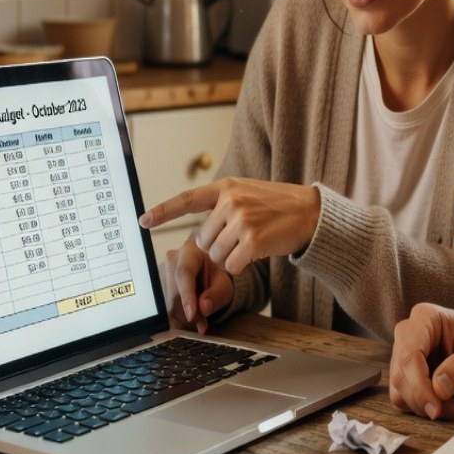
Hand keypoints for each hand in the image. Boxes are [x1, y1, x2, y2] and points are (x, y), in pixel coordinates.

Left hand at [140, 177, 320, 275]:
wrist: (311, 213)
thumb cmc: (278, 206)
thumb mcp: (247, 194)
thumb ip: (223, 205)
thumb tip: (200, 234)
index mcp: (226, 188)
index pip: (187, 200)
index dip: (162, 211)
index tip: (142, 220)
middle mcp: (230, 201)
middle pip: (203, 239)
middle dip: (217, 245)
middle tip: (241, 237)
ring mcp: (242, 219)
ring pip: (216, 255)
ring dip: (231, 257)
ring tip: (252, 242)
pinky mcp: (252, 240)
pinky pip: (232, 265)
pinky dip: (242, 265)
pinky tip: (258, 252)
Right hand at [166, 235, 233, 334]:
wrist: (206, 277)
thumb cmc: (215, 279)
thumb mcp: (224, 286)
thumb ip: (217, 295)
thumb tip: (203, 308)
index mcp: (189, 252)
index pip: (184, 273)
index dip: (187, 296)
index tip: (192, 315)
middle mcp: (170, 259)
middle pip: (173, 291)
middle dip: (187, 312)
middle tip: (201, 324)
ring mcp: (159, 272)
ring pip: (165, 302)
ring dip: (181, 317)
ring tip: (197, 320)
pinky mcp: (154, 286)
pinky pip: (160, 307)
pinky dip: (174, 318)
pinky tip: (184, 321)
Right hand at [389, 303, 453, 419]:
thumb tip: (439, 389)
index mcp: (425, 317)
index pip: (410, 355)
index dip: (419, 386)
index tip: (435, 408)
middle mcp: (407, 332)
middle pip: (400, 374)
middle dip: (423, 399)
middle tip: (451, 410)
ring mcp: (402, 352)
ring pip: (398, 389)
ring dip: (422, 406)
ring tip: (452, 406)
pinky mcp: (403, 372)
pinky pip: (402, 397)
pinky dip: (421, 407)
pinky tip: (443, 404)